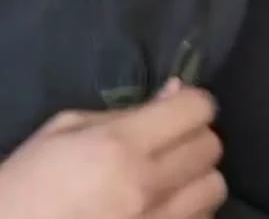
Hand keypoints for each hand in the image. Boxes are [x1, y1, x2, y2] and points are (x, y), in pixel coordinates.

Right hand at [0, 80, 226, 218]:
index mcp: (120, 146)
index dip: (191, 104)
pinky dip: (190, 213)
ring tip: (171, 181)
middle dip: (196, 139)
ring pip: (214, 188)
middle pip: (212, 147)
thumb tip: (176, 91)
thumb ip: (126, 111)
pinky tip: (162, 211)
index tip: (178, 109)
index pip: (198, 109)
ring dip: (197, 180)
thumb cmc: (26, 184)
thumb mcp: (65, 131)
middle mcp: (146, 186)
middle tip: (171, 145)